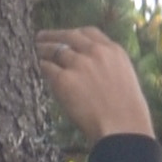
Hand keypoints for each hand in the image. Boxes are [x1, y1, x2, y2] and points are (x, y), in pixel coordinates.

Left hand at [35, 24, 155, 148]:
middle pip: (69, 37)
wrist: (122, 128)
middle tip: (41, 37)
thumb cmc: (127, 115)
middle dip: (53, 36)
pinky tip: (37, 68)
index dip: (74, 33)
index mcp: (113, 51)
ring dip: (43, 49)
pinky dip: (41, 67)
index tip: (66, 36)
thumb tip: (95, 70)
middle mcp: (95, 52)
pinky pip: (47, 68)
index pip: (89, 33)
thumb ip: (109, 68)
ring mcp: (79, 64)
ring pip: (55, 50)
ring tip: (35, 50)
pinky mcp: (64, 80)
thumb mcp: (125, 79)